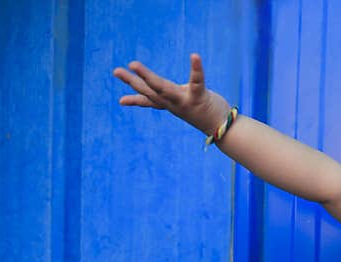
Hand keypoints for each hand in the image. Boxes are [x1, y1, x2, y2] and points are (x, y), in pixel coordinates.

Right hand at [112, 53, 230, 135]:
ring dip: (148, 77)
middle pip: (151, 92)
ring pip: (163, 89)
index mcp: (171, 104)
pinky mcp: (201, 97)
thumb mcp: (183, 105)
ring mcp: (186, 102)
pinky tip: (194, 56)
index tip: (120, 101)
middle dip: (133, 82)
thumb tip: (157, 97)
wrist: (224, 128)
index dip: (135, 100)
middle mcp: (175, 104)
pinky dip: (195, 69)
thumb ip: (169, 99)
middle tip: (116, 71)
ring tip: (133, 63)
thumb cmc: (204, 112)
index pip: (150, 101)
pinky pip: (197, 82)